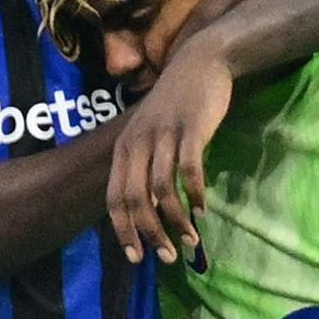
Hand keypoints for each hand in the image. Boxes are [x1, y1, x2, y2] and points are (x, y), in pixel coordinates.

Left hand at [108, 0, 267, 263]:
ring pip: (162, 189)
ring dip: (175, 220)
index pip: (115, 198)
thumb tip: (147, 210)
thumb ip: (145, 164)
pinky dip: (195, 194)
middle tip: (167, 256)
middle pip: (136, 199)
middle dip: (149, 234)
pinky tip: (203, 209)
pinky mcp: (190, 129)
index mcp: (124, 146)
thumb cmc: (176, 102)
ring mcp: (164, 134)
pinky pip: (189, 170)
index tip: (137, 257)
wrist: (201, 61)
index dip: (124, 231)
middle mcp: (138, 141)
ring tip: (190, 239)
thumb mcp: (150, 131)